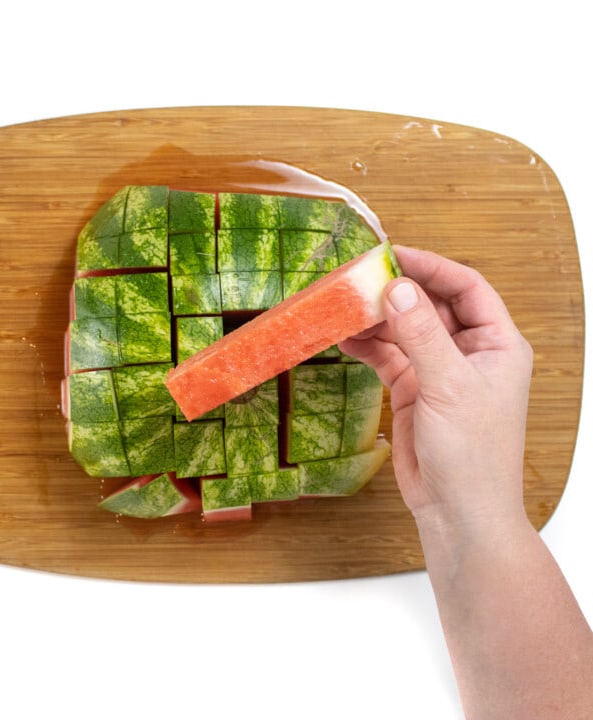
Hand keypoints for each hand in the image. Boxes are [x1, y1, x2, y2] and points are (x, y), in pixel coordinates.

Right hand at [339, 245, 532, 529]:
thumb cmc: (473, 455)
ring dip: (376, 319)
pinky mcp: (413, 390)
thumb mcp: (449, 387)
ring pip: (405, 329)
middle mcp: (469, 352)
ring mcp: (438, 371)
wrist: (457, 512)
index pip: (466, 288)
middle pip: (431, 305)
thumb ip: (422, 335)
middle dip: (397, 292)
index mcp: (496, 344)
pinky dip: (367, 346)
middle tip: (359, 279)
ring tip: (344, 308)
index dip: (432, 267)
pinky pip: (387, 356)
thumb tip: (398, 288)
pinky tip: (345, 338)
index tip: (395, 255)